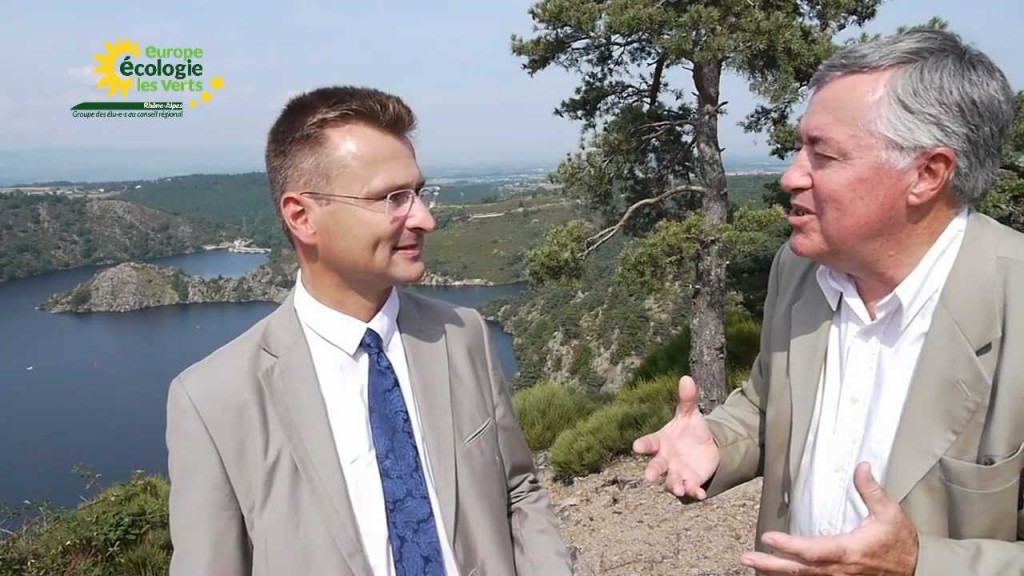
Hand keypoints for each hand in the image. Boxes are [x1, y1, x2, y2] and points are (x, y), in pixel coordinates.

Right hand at [632, 375, 719, 499]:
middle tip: (648, 477)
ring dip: (674, 485)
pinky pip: (691, 489)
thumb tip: (686, 377)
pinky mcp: (691, 482)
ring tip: (678, 488)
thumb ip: (687, 399)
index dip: (642, 445)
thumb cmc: (689, 430)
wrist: (704, 448)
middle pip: (655, 466)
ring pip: (671, 481)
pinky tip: (701, 494)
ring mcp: (677, 472)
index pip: (649, 442)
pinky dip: (694, 492)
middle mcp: (665, 459)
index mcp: (661, 441)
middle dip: (652, 472)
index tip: (636, 446)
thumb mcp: (689, 414)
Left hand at [741, 462, 918, 574]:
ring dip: (777, 572)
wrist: (917, 569)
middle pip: (800, 569)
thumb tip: (861, 465)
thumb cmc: (901, 541)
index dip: (789, 546)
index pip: (812, 550)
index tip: (768, 537)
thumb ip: (872, 490)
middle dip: (771, 564)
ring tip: (754, 564)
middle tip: (747, 557)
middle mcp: (839, 569)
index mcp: (848, 550)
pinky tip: (776, 572)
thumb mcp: (890, 513)